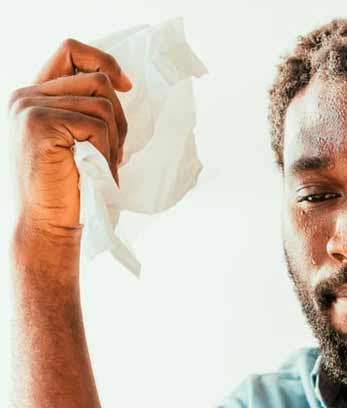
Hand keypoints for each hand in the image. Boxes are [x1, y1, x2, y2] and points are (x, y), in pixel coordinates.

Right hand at [8, 38, 131, 244]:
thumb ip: (84, 109)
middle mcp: (26, 96)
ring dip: (114, 139)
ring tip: (103, 165)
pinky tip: (96, 170)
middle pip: (97, 80)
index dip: (103, 60)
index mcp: (33, 96)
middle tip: (114, 153)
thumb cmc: (68, 187)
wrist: (46, 224)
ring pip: (102, 104)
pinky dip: (106, 151)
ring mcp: (30, 108)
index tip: (126, 85)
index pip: (70, 50)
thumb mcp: (76, 139)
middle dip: (118, 118)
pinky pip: (98, 125)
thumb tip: (121, 83)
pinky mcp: (41, 123)